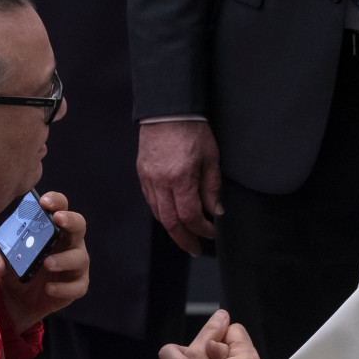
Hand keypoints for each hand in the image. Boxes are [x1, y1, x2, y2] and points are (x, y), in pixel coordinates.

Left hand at [0, 191, 88, 332]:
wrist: (18, 298)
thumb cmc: (17, 268)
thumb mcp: (3, 258)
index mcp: (52, 228)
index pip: (60, 207)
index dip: (56, 201)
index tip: (44, 202)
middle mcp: (68, 242)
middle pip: (79, 224)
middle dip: (70, 220)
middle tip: (57, 219)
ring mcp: (75, 264)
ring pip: (80, 257)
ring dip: (64, 259)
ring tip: (46, 263)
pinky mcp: (76, 285)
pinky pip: (77, 286)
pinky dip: (64, 288)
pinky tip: (49, 288)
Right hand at [136, 121, 222, 255]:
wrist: (168, 110)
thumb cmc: (193, 129)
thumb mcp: (211, 157)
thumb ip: (212, 187)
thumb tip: (216, 212)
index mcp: (181, 178)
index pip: (190, 215)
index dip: (201, 229)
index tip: (211, 233)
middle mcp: (161, 182)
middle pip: (170, 222)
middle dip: (184, 239)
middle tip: (195, 249)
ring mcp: (148, 178)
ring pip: (158, 214)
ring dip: (173, 228)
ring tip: (185, 236)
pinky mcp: (142, 174)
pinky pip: (151, 201)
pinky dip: (162, 213)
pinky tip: (172, 216)